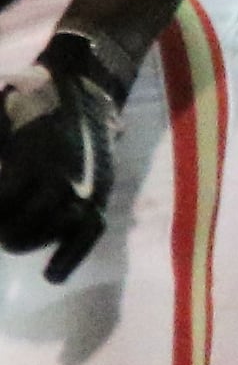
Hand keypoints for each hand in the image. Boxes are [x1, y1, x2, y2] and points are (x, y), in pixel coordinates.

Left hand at [0, 33, 130, 282]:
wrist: (83, 87)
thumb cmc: (30, 100)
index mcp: (32, 164)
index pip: (1, 208)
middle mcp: (60, 184)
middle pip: (18, 231)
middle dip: (5, 229)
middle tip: (3, 218)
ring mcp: (85, 192)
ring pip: (51, 236)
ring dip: (27, 240)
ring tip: (12, 236)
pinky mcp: (101, 196)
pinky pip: (87, 237)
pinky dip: (68, 259)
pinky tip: (51, 278)